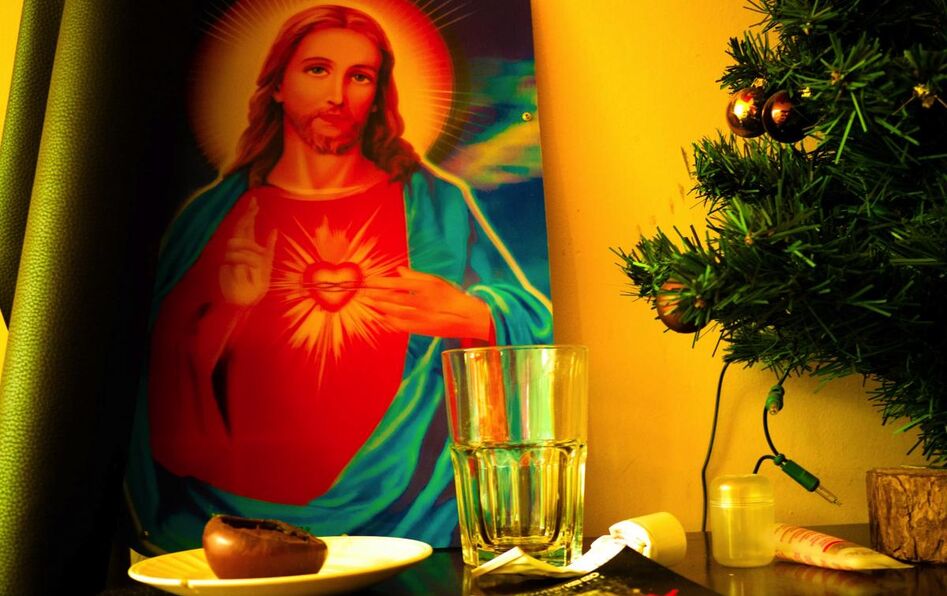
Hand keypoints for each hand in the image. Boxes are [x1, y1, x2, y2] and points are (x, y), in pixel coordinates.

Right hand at [219, 197, 276, 306]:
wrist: (246, 301)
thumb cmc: (256, 285)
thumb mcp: (267, 263)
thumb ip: (269, 247)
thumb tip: (274, 230)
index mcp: (249, 247)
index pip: (247, 226)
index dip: (249, 213)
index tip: (255, 202)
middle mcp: (238, 249)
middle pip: (241, 227)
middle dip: (247, 216)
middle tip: (254, 205)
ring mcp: (231, 256)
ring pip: (238, 241)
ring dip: (249, 250)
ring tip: (257, 263)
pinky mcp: (227, 265)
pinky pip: (236, 256)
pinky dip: (244, 258)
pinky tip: (249, 261)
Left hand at [364, 267, 493, 339]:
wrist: (467, 318)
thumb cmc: (452, 296)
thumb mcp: (436, 281)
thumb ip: (416, 276)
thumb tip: (399, 271)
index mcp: (425, 287)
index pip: (397, 284)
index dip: (381, 283)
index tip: (370, 281)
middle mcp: (420, 302)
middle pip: (393, 298)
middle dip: (376, 295)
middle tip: (364, 292)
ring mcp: (419, 317)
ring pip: (394, 312)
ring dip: (379, 307)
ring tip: (369, 303)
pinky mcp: (420, 329)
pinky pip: (400, 325)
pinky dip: (389, 321)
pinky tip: (381, 317)